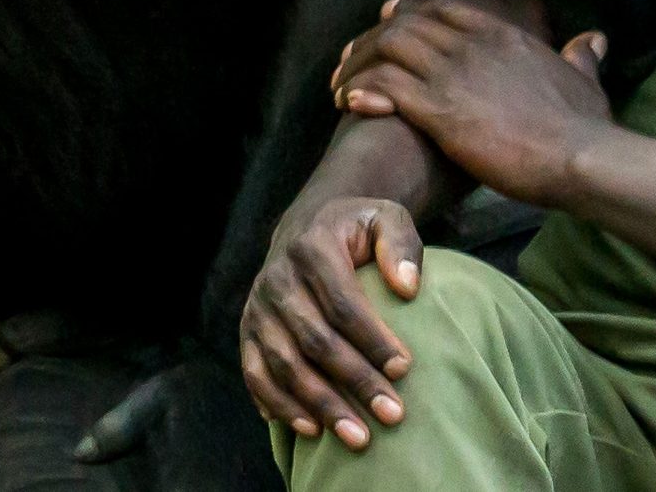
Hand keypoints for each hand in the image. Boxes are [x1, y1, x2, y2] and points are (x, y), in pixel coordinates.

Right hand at [236, 194, 423, 450]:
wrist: (307, 225)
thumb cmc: (357, 230)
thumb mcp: (385, 218)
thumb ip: (400, 243)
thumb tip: (408, 288)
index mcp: (312, 248)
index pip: (343, 303)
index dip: (372, 339)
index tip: (404, 369)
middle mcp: (277, 279)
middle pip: (315, 341)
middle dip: (355, 382)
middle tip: (392, 415)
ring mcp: (257, 308)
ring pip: (285, 366)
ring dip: (321, 406)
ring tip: (358, 437)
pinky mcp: (246, 332)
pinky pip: (255, 376)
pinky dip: (280, 405)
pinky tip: (310, 430)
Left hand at [331, 0, 612, 206]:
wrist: (579, 156)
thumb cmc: (584, 126)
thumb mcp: (585, 81)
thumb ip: (582, 58)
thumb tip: (594, 40)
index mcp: (501, 35)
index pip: (440, 9)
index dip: (407, 12)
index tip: (385, 20)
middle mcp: (472, 45)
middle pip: (404, 24)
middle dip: (370, 40)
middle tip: (351, 62)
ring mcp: (454, 75)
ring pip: (386, 49)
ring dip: (357, 65)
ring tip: (340, 88)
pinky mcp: (440, 111)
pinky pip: (387, 85)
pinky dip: (363, 88)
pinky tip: (350, 102)